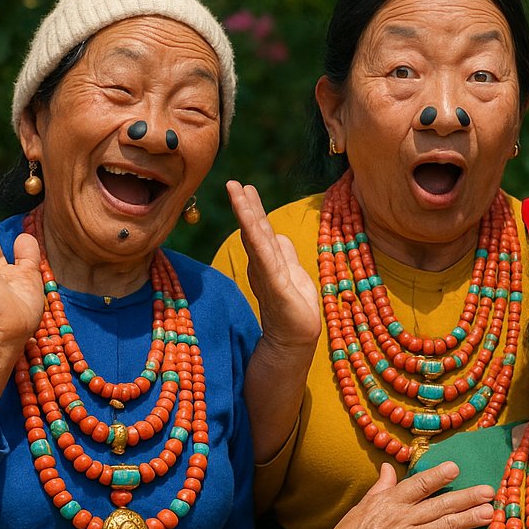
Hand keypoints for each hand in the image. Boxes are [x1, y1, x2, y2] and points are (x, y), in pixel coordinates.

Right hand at [226, 180, 319, 353]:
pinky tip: (251, 226)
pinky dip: (258, 241)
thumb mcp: (294, 278)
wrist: (295, 346)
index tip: (244, 188)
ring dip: (247, 216)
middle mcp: (265, 268)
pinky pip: (266, 260)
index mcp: (270, 265)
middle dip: (246, 207)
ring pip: (257, 241)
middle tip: (233, 182)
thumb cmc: (294, 316)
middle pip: (255, 232)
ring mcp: (269, 278)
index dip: (252, 211)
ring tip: (236, 192)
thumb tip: (280, 235)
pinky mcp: (276, 290)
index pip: (261, 233)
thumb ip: (286, 256)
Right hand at [302, 460, 493, 528]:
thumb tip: (389, 467)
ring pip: (446, 527)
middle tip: (490, 491)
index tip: (456, 467)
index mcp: (387, 503)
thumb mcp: (359, 510)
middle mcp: (400, 519)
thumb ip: (379, 488)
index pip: (418, 484)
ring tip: (491, 513)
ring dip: (471, 520)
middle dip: (467, 497)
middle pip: (440, 504)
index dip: (438, 475)